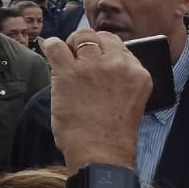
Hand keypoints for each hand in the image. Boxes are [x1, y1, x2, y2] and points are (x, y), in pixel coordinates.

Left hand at [42, 29, 149, 171]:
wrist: (101, 150)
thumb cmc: (111, 133)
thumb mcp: (129, 99)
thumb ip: (119, 79)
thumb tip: (96, 63)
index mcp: (138, 73)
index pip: (119, 46)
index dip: (103, 49)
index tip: (93, 57)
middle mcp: (119, 65)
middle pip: (101, 37)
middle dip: (87, 42)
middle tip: (77, 54)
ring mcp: (93, 66)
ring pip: (81, 37)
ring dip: (70, 44)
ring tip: (64, 55)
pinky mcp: (69, 72)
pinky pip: (56, 45)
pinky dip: (51, 46)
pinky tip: (50, 52)